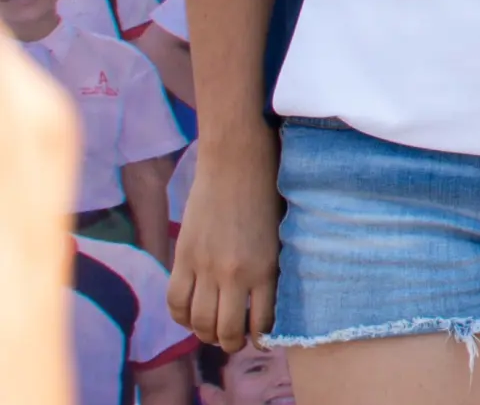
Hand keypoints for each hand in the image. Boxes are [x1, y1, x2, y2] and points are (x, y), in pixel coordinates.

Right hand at [167, 139, 280, 351]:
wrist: (236, 158)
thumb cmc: (269, 189)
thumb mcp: (281, 232)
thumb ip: (272, 266)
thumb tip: (266, 298)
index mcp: (266, 268)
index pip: (261, 322)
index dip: (260, 337)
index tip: (261, 339)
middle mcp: (234, 274)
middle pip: (226, 329)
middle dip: (231, 343)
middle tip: (234, 342)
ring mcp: (205, 266)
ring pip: (198, 321)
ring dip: (205, 333)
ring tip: (213, 333)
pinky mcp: (183, 256)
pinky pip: (174, 300)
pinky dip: (180, 315)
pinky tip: (189, 315)